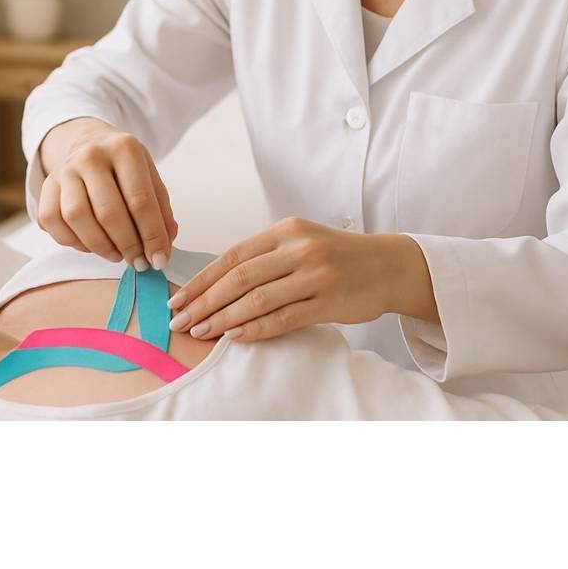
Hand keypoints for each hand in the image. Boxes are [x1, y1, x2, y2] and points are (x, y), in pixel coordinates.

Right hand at [37, 118, 178, 266]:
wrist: (90, 145)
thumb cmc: (125, 170)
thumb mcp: (151, 180)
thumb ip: (161, 213)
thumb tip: (161, 251)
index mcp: (125, 149)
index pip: (140, 199)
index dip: (152, 235)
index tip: (159, 260)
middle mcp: (91, 155)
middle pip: (108, 211)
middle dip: (127, 245)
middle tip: (138, 261)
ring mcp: (65, 169)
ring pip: (77, 217)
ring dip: (100, 246)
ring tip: (116, 254)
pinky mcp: (46, 186)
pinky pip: (52, 221)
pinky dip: (72, 241)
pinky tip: (90, 244)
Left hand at [166, 217, 438, 341]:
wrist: (389, 266)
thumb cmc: (337, 257)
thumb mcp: (299, 243)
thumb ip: (263, 258)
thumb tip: (213, 284)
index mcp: (285, 230)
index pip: (232, 256)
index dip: (201, 280)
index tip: (178, 298)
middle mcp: (299, 248)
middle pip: (239, 278)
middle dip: (204, 302)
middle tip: (180, 321)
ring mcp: (316, 274)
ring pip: (258, 299)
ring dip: (223, 318)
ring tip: (200, 332)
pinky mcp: (330, 300)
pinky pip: (284, 317)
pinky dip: (256, 329)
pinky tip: (234, 337)